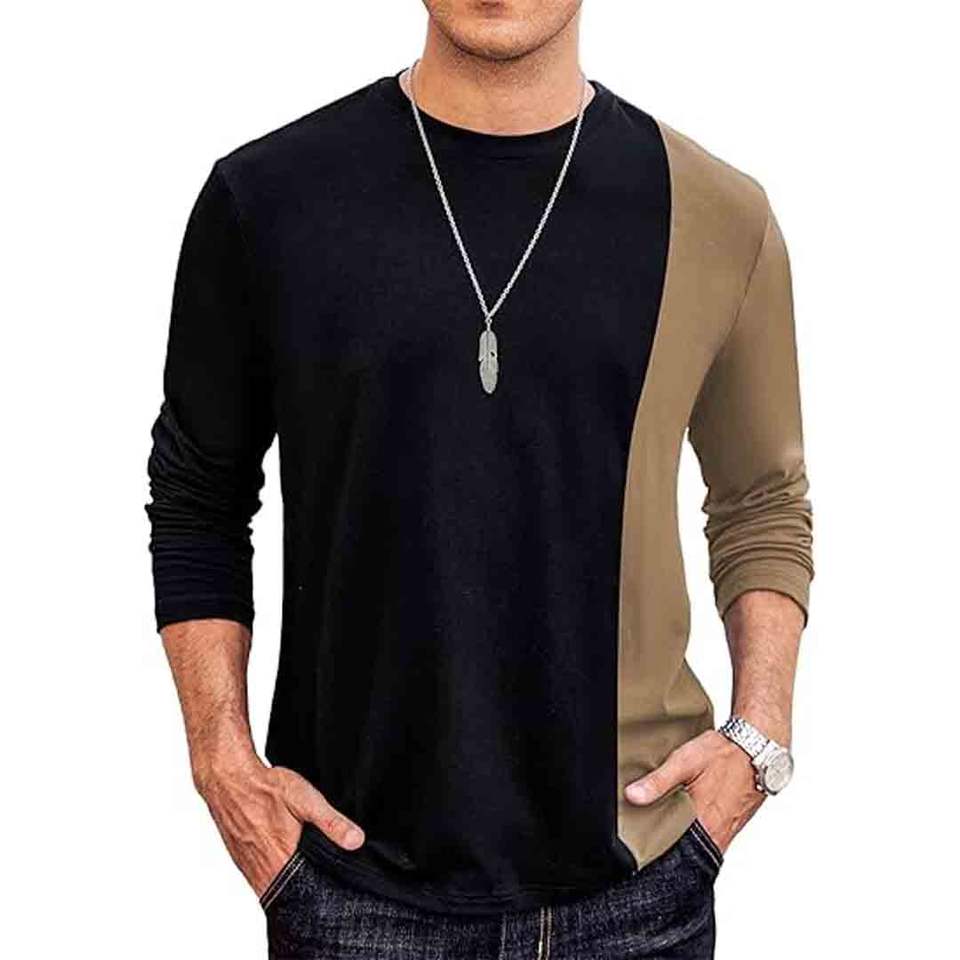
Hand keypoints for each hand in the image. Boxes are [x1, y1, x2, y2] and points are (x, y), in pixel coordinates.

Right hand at [194, 751, 364, 896]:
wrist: (228, 780)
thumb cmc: (265, 788)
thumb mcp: (306, 800)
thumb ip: (331, 823)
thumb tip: (356, 841)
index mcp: (280, 861)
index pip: (305, 893)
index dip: (320, 889)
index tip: (331, 881)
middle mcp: (261, 871)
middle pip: (289, 892)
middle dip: (306, 883)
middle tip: (316, 865)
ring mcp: (247, 867)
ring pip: (273, 886)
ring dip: (288, 878)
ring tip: (300, 860)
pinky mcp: (240, 859)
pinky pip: (259, 876)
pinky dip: (273, 871)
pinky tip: (280, 854)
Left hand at [623, 730, 761, 853]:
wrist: (758, 746)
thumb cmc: (724, 753)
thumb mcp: (685, 762)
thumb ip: (658, 781)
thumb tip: (633, 796)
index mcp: (705, 824)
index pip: (677, 853)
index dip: (658, 849)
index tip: (642, 846)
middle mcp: (720, 833)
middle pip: (689, 852)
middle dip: (671, 845)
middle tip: (654, 832)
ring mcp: (730, 829)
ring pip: (703, 844)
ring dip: (687, 837)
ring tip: (670, 823)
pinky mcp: (736, 822)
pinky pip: (714, 834)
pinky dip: (701, 829)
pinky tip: (692, 814)